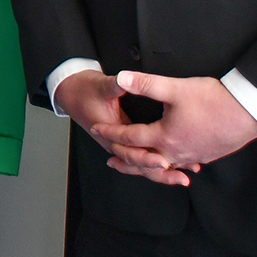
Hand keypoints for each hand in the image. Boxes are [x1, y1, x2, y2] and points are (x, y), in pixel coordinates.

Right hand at [57, 67, 187, 183]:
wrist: (72, 91)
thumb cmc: (85, 91)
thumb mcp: (101, 86)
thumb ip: (115, 85)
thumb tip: (124, 79)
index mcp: (109, 134)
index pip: (130, 153)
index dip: (147, 158)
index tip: (164, 160)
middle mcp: (115, 144)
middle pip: (140, 165)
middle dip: (161, 173)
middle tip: (181, 176)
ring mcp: (120, 145)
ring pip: (143, 165)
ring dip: (163, 173)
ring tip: (184, 176)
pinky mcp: (127, 141)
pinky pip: (144, 157)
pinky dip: (159, 163)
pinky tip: (176, 166)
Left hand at [87, 71, 256, 183]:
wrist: (250, 113)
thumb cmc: (215, 100)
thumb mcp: (176, 88)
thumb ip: (146, 84)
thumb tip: (120, 77)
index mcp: (164, 136)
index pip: (130, 137)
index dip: (111, 131)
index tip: (97, 128)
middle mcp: (176, 152)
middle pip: (143, 160)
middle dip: (124, 159)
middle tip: (109, 159)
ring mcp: (193, 156)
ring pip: (163, 166)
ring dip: (146, 166)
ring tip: (138, 166)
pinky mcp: (206, 155)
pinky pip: (182, 165)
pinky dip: (170, 166)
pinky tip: (172, 163)